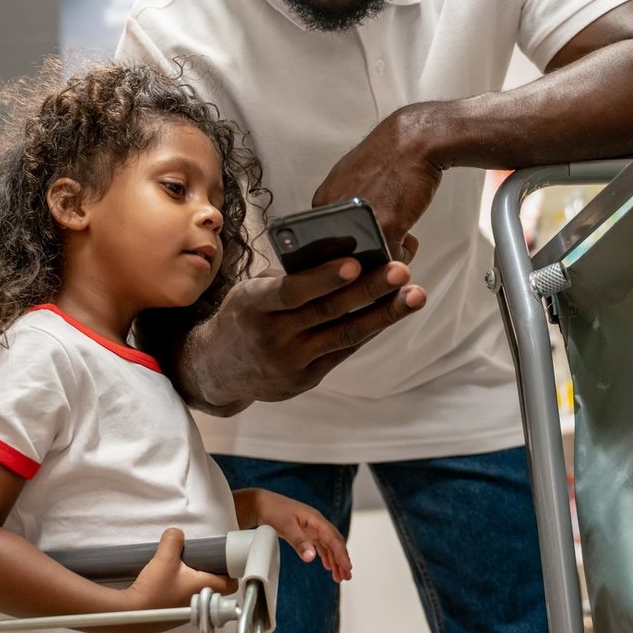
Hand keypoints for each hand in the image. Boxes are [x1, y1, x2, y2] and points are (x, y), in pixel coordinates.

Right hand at [122, 528, 235, 611]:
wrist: (130, 613)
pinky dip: (181, 589)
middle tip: (201, 561)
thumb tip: (176, 534)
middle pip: (216, 587)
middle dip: (210, 573)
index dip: (230, 571)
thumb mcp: (164, 557)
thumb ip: (173, 540)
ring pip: (200, 593)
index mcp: (204, 588)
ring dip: (194, 582)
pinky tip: (168, 581)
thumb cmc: (152, 591)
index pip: (231, 584)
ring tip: (182, 569)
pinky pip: (185, 599)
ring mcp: (187, 612)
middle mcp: (199, 603)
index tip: (224, 561)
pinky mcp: (174, 615)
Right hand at [192, 256, 426, 408]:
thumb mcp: (252, 291)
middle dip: (369, 290)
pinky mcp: (305, 380)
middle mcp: (272, 337)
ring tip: (415, 295)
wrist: (217, 368)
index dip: (323, 278)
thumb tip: (345, 253)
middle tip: (402, 270)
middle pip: (328, 312)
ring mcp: (290, 363)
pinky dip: (370, 329)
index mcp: (252, 306)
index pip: (291, 292)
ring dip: (384, 314)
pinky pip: (343, 351)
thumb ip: (291, 277)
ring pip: (344, 335)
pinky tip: (393, 312)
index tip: (355, 262)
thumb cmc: (243, 315)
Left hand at [237, 490, 351, 581]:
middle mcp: (316, 523)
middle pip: (334, 542)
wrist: (260, 503)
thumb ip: (299, 542)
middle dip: (342, 559)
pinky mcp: (305, 531)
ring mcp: (311, 527)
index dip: (341, 554)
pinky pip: (320, 545)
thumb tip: (312, 557)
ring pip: (328, 545)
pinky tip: (328, 565)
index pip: (333, 539)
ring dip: (335, 560)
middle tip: (346, 576)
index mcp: (315, 519)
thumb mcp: (286, 527)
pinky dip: (326, 556)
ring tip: (339, 576)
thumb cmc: (273, 510)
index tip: (347, 567)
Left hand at [312, 108, 441, 261]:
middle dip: (367, 259)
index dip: (348, 251)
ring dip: (384, 260)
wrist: (413, 140)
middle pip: (344, 257)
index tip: (365, 247)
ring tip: (399, 243)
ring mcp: (360, 223)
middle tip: (384, 248)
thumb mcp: (351, 179)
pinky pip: (391, 259)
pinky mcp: (386, 228)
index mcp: (323, 202)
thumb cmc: (388, 158)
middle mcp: (335, 214)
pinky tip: (409, 240)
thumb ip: (344, 207)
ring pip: (368, 262)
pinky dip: (402, 256)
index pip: (325, 244)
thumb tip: (349, 236)